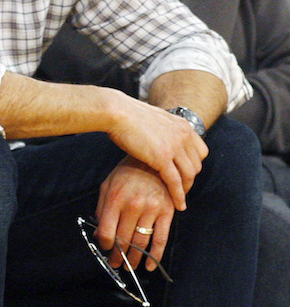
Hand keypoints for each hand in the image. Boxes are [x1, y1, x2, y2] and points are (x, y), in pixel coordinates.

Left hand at [95, 156, 175, 272]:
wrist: (153, 159)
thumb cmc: (126, 172)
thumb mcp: (108, 185)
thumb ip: (101, 209)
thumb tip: (98, 234)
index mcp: (115, 198)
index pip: (107, 230)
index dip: (104, 244)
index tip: (104, 249)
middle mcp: (133, 205)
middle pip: (124, 239)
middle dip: (118, 255)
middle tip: (115, 264)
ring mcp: (151, 209)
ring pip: (141, 242)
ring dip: (134, 259)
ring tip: (129, 267)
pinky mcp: (167, 212)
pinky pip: (161, 239)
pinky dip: (155, 256)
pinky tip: (149, 266)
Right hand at [107, 96, 207, 210]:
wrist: (117, 112)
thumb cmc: (126, 114)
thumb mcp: (154, 119)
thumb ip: (163, 130)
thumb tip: (160, 136)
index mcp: (182, 125)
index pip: (200, 151)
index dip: (194, 164)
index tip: (185, 173)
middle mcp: (183, 135)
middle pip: (196, 164)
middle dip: (190, 179)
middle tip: (181, 188)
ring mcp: (174, 147)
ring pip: (189, 175)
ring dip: (185, 189)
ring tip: (179, 199)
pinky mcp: (162, 158)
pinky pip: (176, 182)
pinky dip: (178, 195)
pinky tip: (178, 205)